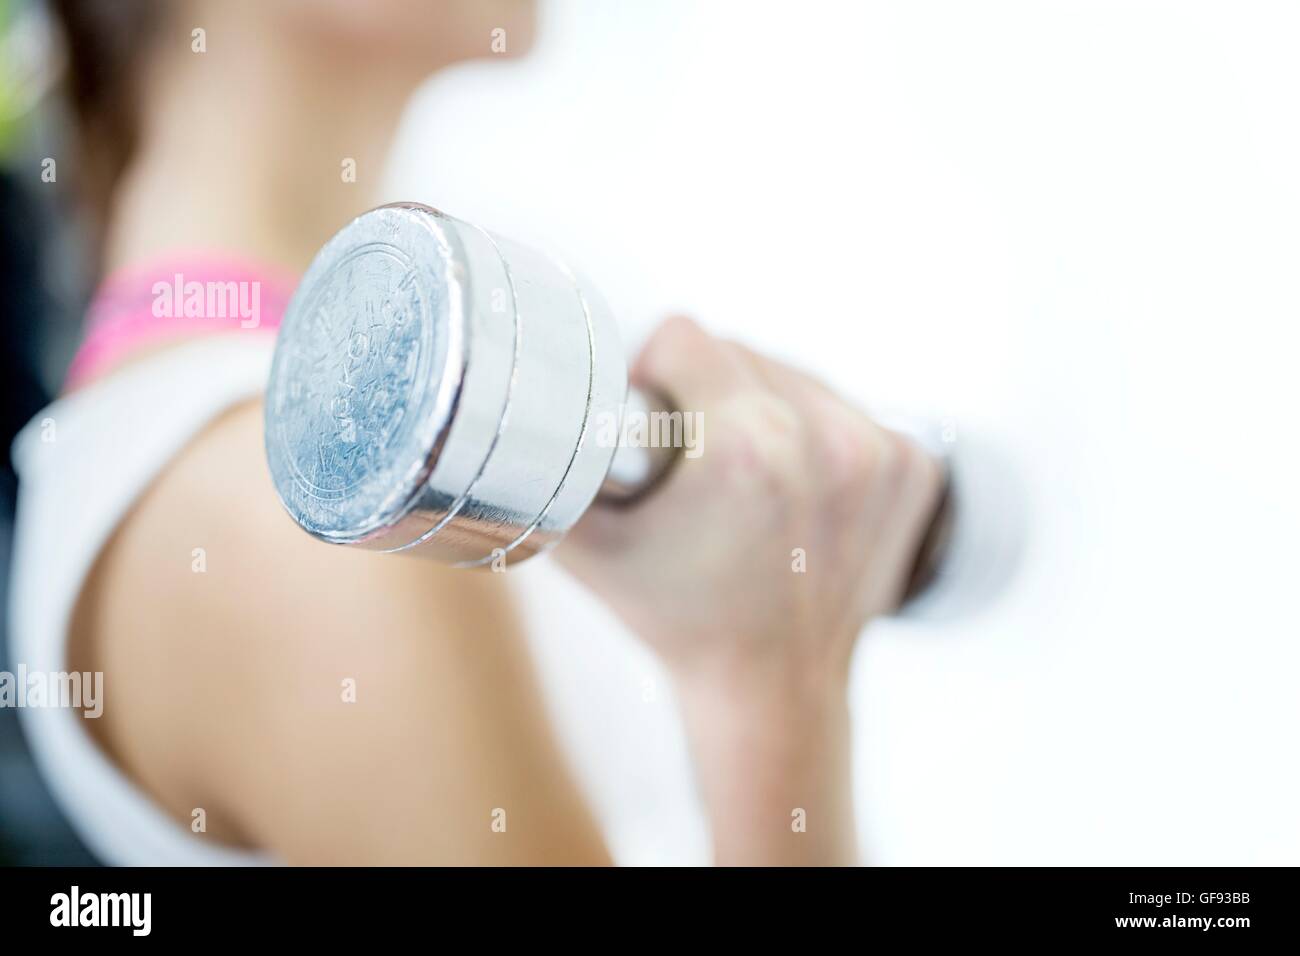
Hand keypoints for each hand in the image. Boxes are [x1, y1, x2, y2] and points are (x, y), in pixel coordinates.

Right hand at [558, 315, 942, 695]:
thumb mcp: (587, 546)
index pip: (684, 336)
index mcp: (744, 446)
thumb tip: (525, 406)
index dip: (651, 375)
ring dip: (762, 408)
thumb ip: (549, 468)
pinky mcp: (911, 464)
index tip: (654, 424)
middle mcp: (823, 439)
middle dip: (705, 394)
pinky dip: (815, 434)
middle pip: (738, 349)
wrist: (770, 686)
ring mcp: (877, 452)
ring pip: (792, 373)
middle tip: (696, 467)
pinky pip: (843, 405)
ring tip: (747, 481)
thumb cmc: (678, 618)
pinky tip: (796, 490)